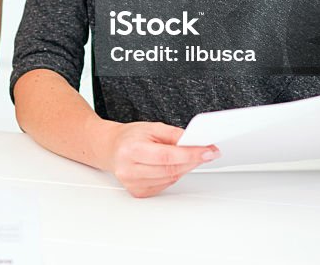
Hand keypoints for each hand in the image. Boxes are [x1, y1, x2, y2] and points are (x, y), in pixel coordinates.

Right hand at [103, 121, 219, 197]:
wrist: (111, 148)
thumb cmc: (130, 137)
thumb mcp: (151, 127)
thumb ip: (173, 134)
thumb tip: (194, 142)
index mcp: (132, 150)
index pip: (167, 156)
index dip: (190, 154)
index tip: (208, 151)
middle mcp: (129, 169)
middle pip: (171, 169)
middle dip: (192, 160)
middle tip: (205, 152)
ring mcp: (133, 183)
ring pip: (170, 178)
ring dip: (183, 168)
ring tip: (184, 156)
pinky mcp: (138, 192)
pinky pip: (165, 185)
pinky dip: (172, 175)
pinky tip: (169, 166)